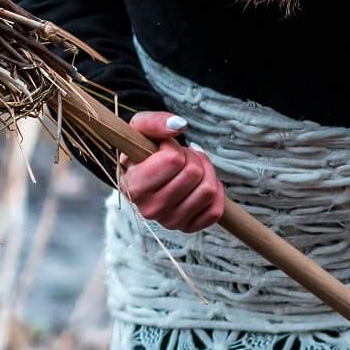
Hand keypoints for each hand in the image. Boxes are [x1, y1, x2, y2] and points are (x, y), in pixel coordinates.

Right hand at [121, 111, 225, 233]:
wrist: (144, 172)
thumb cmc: (141, 150)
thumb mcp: (140, 128)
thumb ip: (155, 122)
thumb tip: (179, 125)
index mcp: (133, 186)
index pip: (173, 161)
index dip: (174, 148)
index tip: (164, 148)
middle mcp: (149, 209)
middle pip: (194, 173)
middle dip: (191, 157)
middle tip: (181, 156)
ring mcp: (169, 222)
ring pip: (208, 190)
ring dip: (204, 171)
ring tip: (190, 167)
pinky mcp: (187, 228)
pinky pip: (216, 210)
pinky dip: (214, 191)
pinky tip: (199, 184)